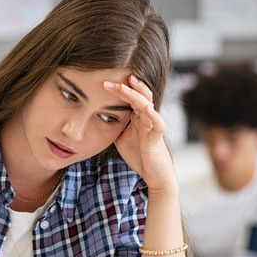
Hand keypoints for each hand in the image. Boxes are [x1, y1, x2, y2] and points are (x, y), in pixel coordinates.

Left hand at [103, 75, 175, 191]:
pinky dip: (154, 116)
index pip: (129, 97)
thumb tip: (98, 118)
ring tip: (126, 85)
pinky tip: (146, 108)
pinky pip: (158, 125)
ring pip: (147, 105)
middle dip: (125, 87)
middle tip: (108, 81)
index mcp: (138, 117)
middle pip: (139, 95)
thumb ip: (114, 127)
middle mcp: (147, 118)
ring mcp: (152, 127)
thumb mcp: (121, 138)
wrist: (154, 175)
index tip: (102, 83)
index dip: (117, 89)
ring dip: (136, 95)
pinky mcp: (156, 139)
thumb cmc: (140, 155)